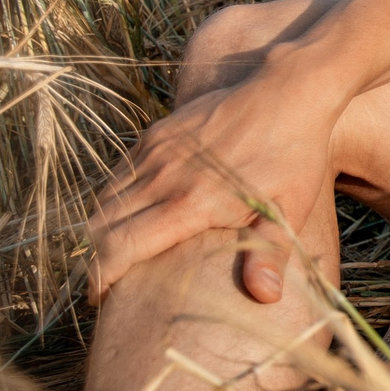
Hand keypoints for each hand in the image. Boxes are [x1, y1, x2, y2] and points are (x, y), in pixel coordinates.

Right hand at [87, 73, 336, 306]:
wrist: (289, 91)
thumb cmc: (294, 155)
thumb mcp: (290, 208)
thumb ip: (269, 253)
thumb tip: (265, 297)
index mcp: (191, 202)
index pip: (120, 246)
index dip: (101, 277)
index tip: (99, 298)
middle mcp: (163, 176)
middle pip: (101, 226)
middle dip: (95, 259)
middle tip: (106, 282)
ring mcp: (157, 151)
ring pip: (104, 199)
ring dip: (101, 229)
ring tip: (114, 253)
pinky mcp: (157, 133)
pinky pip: (119, 173)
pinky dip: (113, 198)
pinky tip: (130, 215)